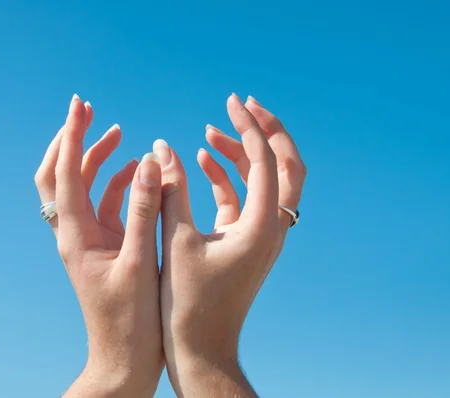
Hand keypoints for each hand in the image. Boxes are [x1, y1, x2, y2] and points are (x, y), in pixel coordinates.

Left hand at [35, 95, 163, 396]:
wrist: (124, 359)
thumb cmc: (131, 321)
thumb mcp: (140, 263)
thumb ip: (144, 212)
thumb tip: (147, 164)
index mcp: (75, 236)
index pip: (65, 174)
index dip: (71, 136)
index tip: (80, 105)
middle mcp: (75, 233)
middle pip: (60, 175)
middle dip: (72, 140)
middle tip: (89, 111)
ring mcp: (90, 239)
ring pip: (84, 187)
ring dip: (98, 159)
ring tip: (120, 134)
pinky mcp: (106, 246)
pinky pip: (107, 205)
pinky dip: (119, 184)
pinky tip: (137, 172)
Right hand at [155, 94, 305, 395]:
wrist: (201, 348)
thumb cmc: (188, 304)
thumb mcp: (175, 241)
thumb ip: (170, 192)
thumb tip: (162, 149)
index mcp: (262, 227)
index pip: (266, 161)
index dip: (250, 127)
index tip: (232, 102)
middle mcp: (271, 228)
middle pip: (287, 166)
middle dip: (267, 132)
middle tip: (243, 105)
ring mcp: (261, 234)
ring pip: (264, 181)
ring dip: (241, 154)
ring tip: (209, 132)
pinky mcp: (245, 240)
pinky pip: (244, 199)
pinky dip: (227, 178)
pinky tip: (202, 161)